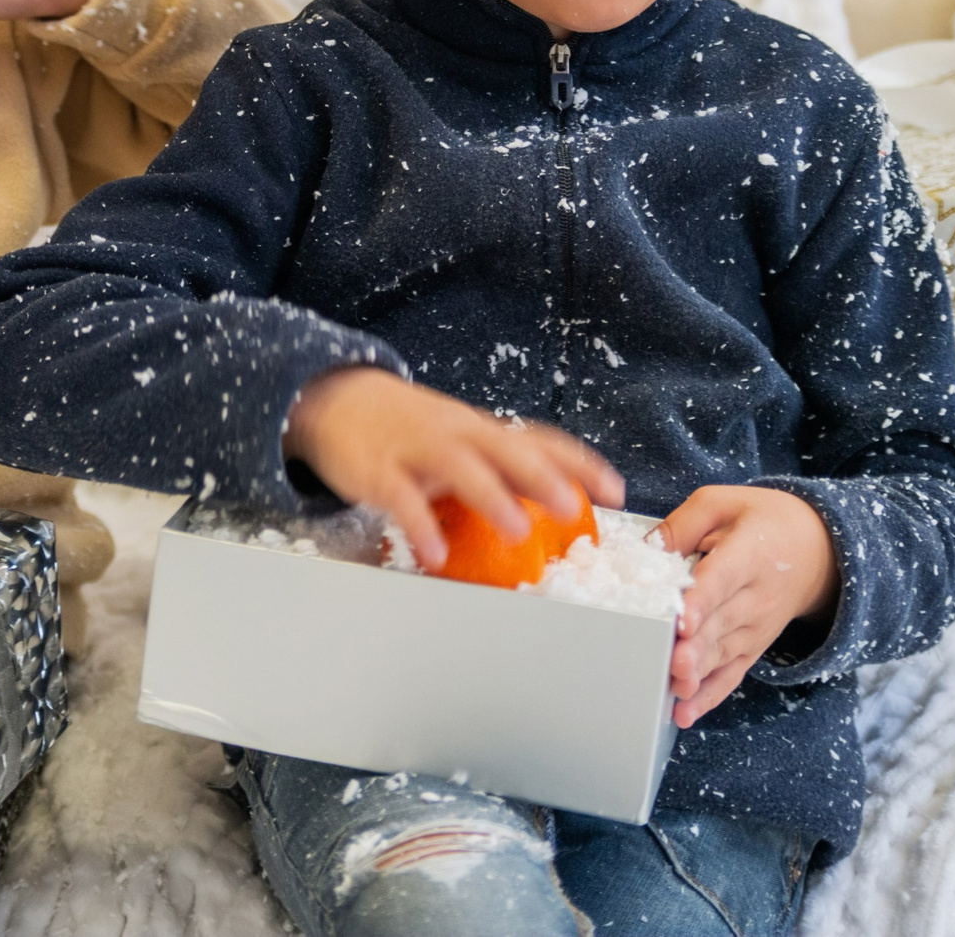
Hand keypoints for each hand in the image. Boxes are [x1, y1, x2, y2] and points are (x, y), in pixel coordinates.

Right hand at [282, 367, 623, 571]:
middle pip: (507, 449)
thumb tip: (553, 507)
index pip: (539, 439)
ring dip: (491, 497)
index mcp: (481, 431)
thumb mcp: (459, 442)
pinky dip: (420, 525)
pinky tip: (434, 553)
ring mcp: (419, 450)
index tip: (615, 490)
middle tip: (573, 508)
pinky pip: (403, 498)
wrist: (338, 401)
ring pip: (461, 467)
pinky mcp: (381, 471)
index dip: (579, 463)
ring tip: (517, 530)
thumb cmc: (408, 430)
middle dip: (543, 478)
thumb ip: (498, 471)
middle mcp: (458, 435)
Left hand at [657, 485, 839, 726]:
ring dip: (700, 675)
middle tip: (673, 664)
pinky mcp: (752, 646)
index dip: (703, 600)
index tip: (683, 619)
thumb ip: (683, 524)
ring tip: (676, 689)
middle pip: (721, 624)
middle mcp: (757, 595)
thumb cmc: (763, 521)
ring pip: (724, 653)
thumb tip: (647, 550)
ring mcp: (756, 626)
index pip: (723, 578)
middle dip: (696, 647)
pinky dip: (710, 696)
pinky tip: (686, 713)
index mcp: (750, 552)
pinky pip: (731, 674)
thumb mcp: (722, 502)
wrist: (818, 549)